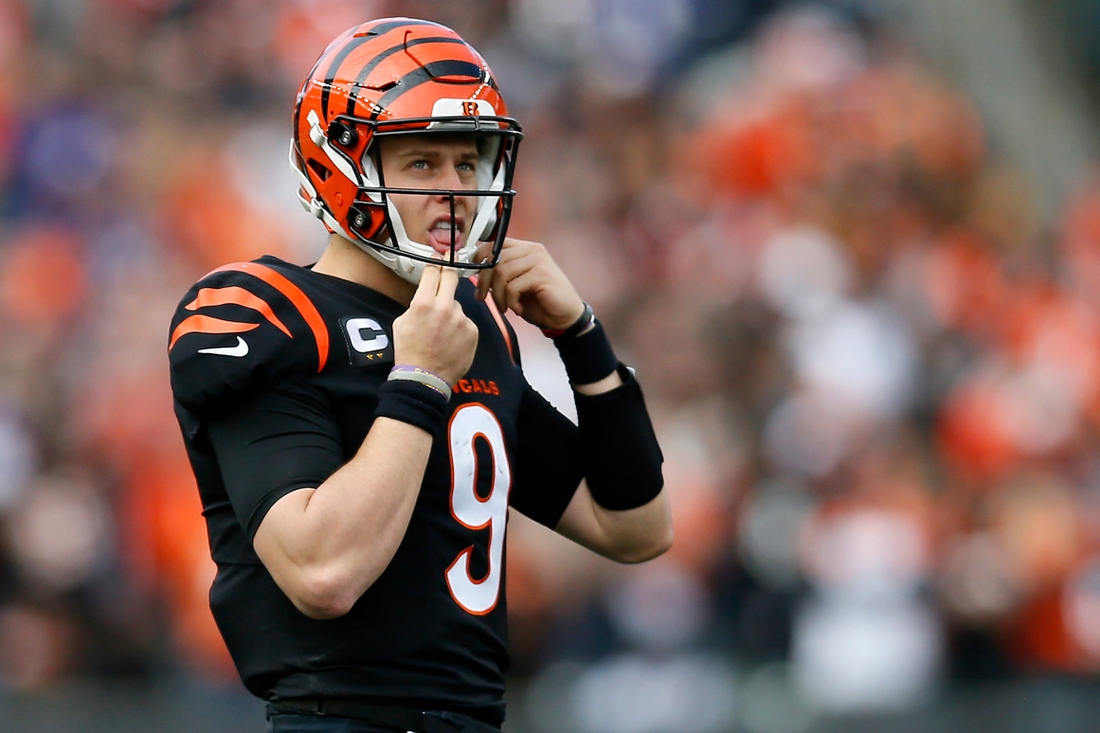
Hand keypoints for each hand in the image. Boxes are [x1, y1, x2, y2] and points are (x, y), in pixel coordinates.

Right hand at [393, 266, 477, 384]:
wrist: (425, 377)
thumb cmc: (410, 352)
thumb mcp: (402, 322)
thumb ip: (416, 304)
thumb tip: (425, 295)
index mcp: (423, 303)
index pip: (433, 272)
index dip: (435, 264)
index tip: (438, 259)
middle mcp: (444, 307)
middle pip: (451, 277)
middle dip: (449, 270)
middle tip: (449, 266)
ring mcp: (461, 319)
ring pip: (456, 304)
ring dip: (450, 311)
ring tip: (441, 331)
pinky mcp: (472, 330)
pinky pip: (465, 321)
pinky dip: (459, 327)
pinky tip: (450, 340)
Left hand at [475, 238, 584, 330]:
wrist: (564, 316)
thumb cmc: (539, 302)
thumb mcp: (514, 284)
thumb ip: (499, 274)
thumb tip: (474, 270)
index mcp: (524, 248)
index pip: (494, 244)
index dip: (478, 258)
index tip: (470, 275)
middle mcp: (532, 250)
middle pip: (494, 258)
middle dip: (483, 281)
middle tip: (481, 297)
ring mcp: (538, 261)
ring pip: (501, 272)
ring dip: (497, 295)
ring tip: (503, 307)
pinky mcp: (542, 275)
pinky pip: (513, 286)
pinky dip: (510, 301)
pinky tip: (517, 308)